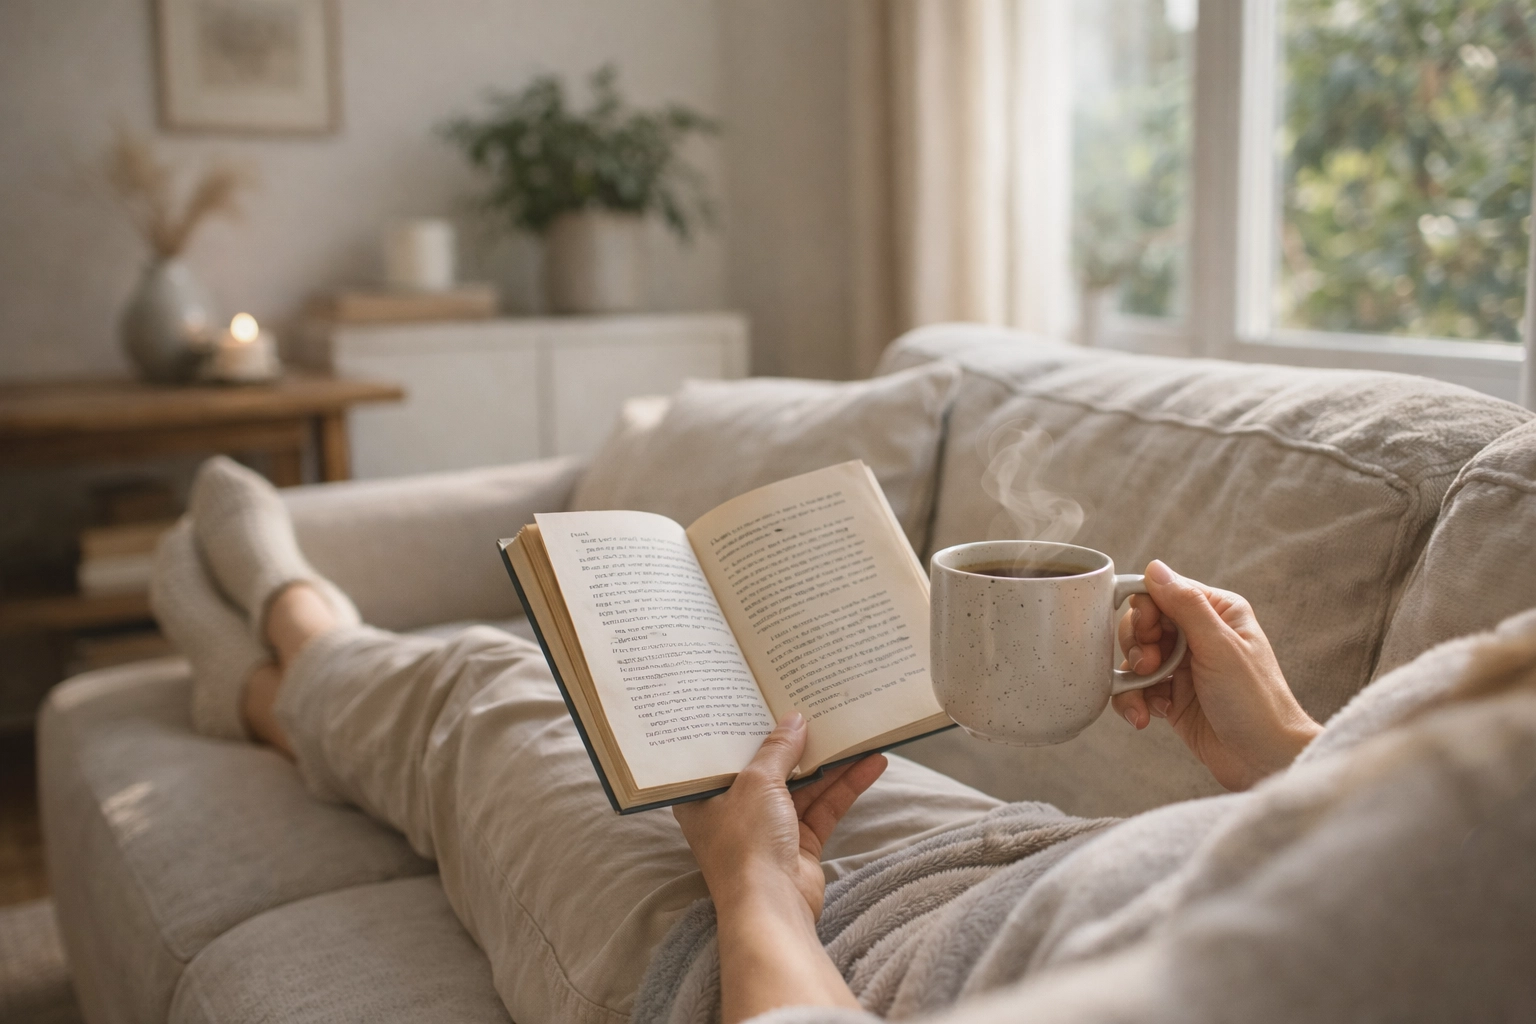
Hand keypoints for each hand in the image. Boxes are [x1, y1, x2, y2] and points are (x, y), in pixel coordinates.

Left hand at [674, 713, 886, 918]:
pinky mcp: (799, 843)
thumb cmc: (746, 843)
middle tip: (819, 709)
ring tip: (856, 730)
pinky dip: (846, 785)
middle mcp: (734, 810)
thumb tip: (795, 720)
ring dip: (831, 762)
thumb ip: (778, 749)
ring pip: (803, 785)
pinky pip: (824, 806)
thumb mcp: (758, 782)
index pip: (726, 753)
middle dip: (796, 742)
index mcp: (705, 796)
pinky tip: (871, 762)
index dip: (746, 728)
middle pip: (769, 767)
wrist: (772, 907)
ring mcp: (768, 828)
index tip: (767, 699)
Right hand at [1112, 560, 1321, 790]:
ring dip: (1132, 680)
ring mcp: (1182, 667)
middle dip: (1137, 647)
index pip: (1162, 592)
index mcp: (1217, 612)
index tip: (1149, 634)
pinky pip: (1134, 689)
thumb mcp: (1219, 647)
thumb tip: (1154, 567)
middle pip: (1141, 624)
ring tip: (1147, 700)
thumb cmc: (1255, 701)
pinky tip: (1145, 717)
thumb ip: (1185, 605)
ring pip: (1133, 658)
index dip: (1145, 611)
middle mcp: (1198, 635)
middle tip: (1149, 668)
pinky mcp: (1171, 697)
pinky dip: (1132, 702)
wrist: (1264, 761)